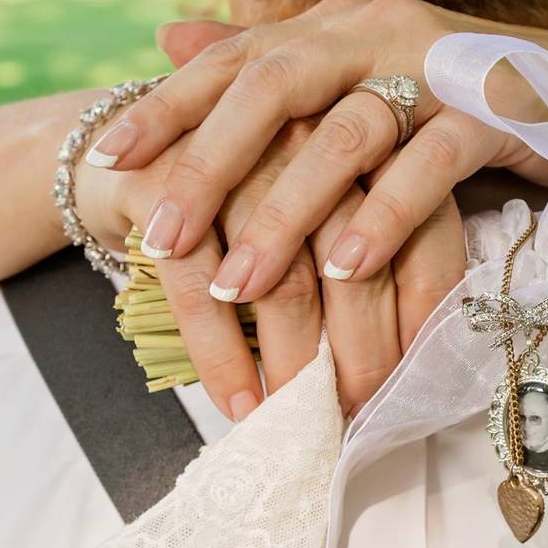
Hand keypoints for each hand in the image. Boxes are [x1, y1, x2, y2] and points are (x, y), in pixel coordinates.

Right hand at [76, 108, 463, 418]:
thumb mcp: (305, 215)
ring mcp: (236, 155)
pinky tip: (238, 399)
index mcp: (366, 142)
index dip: (421, 312)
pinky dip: (221, 352)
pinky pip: (202, 284)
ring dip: (294, 359)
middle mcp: (310, 136)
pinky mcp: (166, 178)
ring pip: (283, 277)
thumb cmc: (238, 200)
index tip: (411, 375)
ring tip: (298, 411)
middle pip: (355, 261)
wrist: (126, 151)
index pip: (420, 232)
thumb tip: (387, 363)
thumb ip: (354, 261)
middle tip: (357, 410)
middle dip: (361, 350)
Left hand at [85, 0, 547, 304]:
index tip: (110, 160)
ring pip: (347, 130)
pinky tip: (346, 267)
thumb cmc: (453, 103)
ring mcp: (440, 63)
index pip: (236, 60)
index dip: (169, 107)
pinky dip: (385, 215)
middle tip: (162, 238)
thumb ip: (269, 66)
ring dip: (291, 210)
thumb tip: (173, 40)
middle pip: (275, 86)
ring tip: (241, 281)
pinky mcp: (496, 108)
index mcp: (337, 26)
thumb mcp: (356, 85)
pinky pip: (430, 162)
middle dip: (211, 164)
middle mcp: (378, 29)